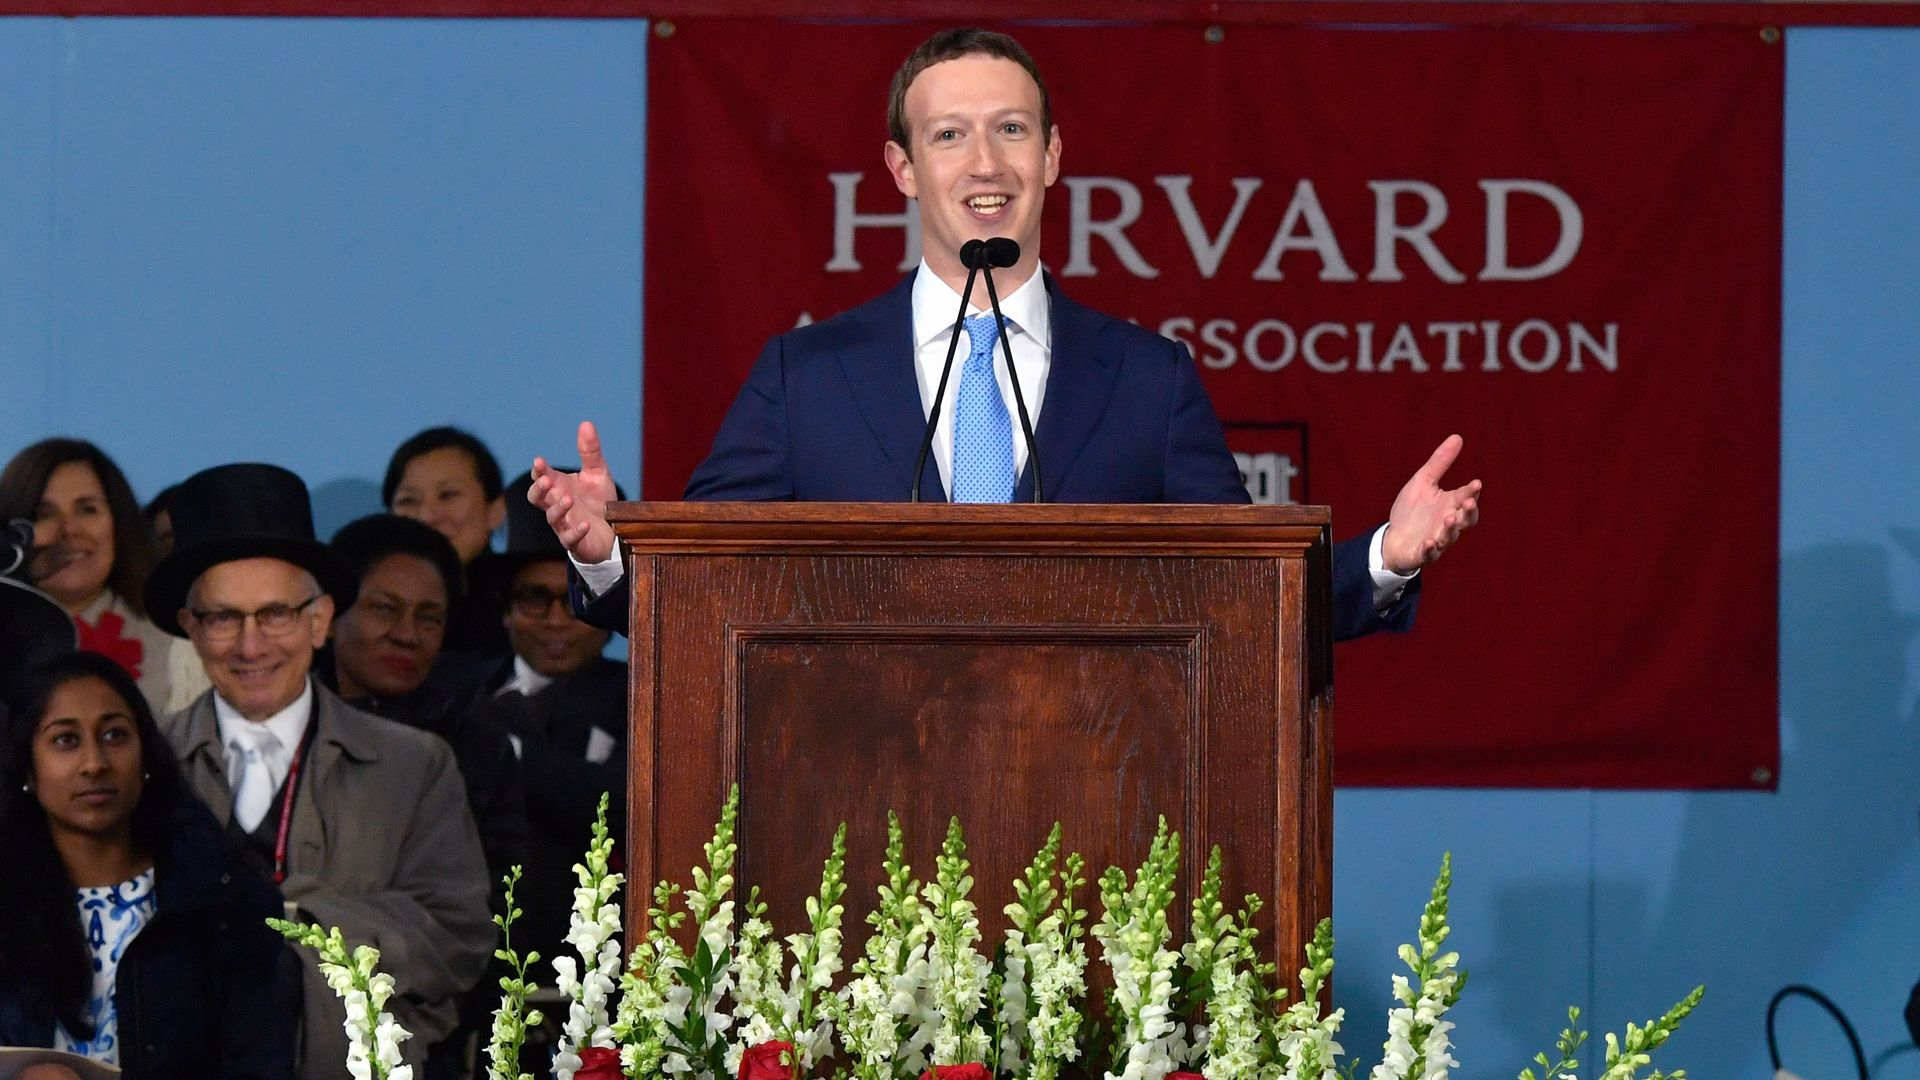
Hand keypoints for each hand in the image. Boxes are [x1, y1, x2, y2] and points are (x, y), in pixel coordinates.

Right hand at [528, 420, 621, 564]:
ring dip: (558, 507)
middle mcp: (556, 505)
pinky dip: (575, 531)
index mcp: (558, 487)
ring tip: (568, 498)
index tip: (539, 461)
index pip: (541, 477)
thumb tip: (586, 423)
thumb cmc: (599, 501)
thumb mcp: (597, 473)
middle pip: (536, 498)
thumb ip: (590, 451)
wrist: (613, 531)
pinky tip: (585, 524)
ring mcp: (564, 524)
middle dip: (538, 489)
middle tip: (547, 480)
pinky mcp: (575, 541)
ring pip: (552, 517)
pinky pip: (570, 538)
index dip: (538, 470)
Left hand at [1380, 434, 1481, 574]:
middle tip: (1468, 502)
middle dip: (1468, 512)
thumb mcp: (1423, 482)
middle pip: (1466, 520)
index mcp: (1450, 504)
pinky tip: (1429, 542)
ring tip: (1449, 519)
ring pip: (1449, 537)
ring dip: (1450, 529)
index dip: (1472, 492)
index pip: (1466, 497)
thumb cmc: (1412, 510)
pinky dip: (1431, 549)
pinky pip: (1430, 554)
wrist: (1393, 537)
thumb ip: (1440, 463)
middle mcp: (1448, 523)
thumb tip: (1457, 437)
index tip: (1475, 483)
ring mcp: (1438, 540)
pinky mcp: (1423, 554)